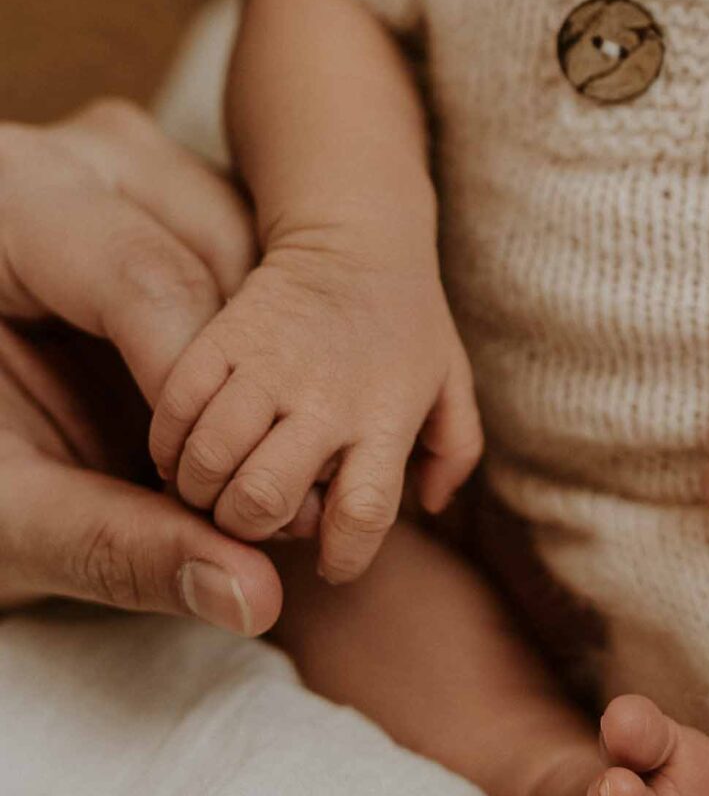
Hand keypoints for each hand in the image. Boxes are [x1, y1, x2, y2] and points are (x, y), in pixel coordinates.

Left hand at [0, 97, 282, 631]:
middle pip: (214, 261)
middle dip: (242, 387)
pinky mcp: (180, 199)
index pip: (145, 278)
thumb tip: (251, 597)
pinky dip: (261, 354)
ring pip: (253, 263)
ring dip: (262, 372)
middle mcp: (81, 154)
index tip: (212, 503)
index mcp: (6, 194)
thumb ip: (113, 545)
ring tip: (237, 479)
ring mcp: (138, 168)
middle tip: (252, 507)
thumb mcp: (2, 515)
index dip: (195, 398)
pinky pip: (255, 270)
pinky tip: (236, 432)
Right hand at [149, 229, 481, 583]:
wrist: (355, 236)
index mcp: (385, 418)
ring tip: (210, 487)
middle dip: (245, 526)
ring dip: (200, 489)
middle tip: (247, 517)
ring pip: (209, 458)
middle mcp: (326, 397)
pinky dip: (167, 444)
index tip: (329, 560)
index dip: (339, 555)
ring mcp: (270, 365)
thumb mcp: (450, 384)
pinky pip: (174, 408)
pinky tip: (181, 451)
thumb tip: (435, 506)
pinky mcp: (222, 336)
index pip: (362, 515)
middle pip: (264, 497)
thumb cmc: (406, 324)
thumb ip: (455, 452)